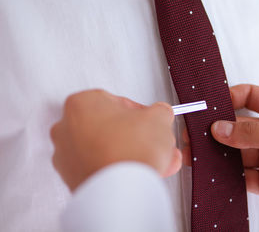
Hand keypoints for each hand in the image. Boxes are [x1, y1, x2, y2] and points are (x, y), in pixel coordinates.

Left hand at [51, 89, 180, 191]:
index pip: (117, 101)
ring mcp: (66, 156)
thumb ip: (159, 111)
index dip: (141, 113)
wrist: (121, 190)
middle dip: (137, 136)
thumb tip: (159, 115)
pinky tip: (140, 173)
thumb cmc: (130, 151)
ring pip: (106, 149)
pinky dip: (119, 170)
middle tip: (153, 141)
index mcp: (82, 103)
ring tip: (155, 160)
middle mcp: (66, 128)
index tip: (150, 120)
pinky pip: (101, 168)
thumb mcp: (159, 117)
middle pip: (111, 127)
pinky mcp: (73, 179)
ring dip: (131, 153)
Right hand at [183, 84, 258, 224]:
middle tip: (194, 133)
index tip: (210, 104)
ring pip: (235, 152)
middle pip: (237, 126)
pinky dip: (226, 176)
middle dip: (216, 129)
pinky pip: (240, 176)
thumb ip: (253, 134)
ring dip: (217, 154)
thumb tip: (220, 128)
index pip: (251, 96)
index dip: (230, 97)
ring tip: (196, 155)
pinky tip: (214, 174)